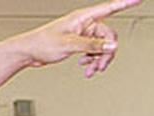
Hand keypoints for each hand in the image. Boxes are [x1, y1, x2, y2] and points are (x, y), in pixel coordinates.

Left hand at [11, 0, 139, 77]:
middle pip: (107, 35)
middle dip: (105, 52)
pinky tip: (84, 66)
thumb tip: (111, 46)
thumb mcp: (69, 45)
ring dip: (98, 58)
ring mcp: (81, 34)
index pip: (109, 8)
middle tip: (100, 66)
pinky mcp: (77, 43)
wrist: (28, 53)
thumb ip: (91, 45)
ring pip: (100, 46)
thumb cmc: (41, 43)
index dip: (125, 3)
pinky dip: (91, 59)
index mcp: (83, 17)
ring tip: (90, 70)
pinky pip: (92, 50)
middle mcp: (84, 24)